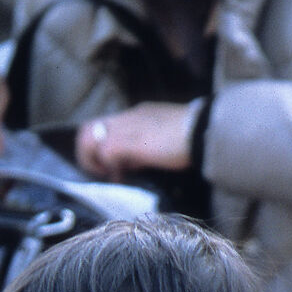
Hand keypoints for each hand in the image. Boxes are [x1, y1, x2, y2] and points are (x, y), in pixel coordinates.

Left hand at [75, 102, 196, 180]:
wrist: (203, 130)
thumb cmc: (194, 136)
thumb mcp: (165, 139)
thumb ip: (148, 146)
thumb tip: (135, 162)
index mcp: (138, 114)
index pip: (108, 125)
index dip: (103, 145)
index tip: (114, 164)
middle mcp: (126, 117)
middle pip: (88, 128)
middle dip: (88, 152)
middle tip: (101, 171)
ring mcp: (124, 127)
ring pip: (88, 138)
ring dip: (92, 160)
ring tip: (106, 175)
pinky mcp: (126, 140)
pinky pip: (104, 152)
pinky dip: (108, 167)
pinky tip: (120, 178)